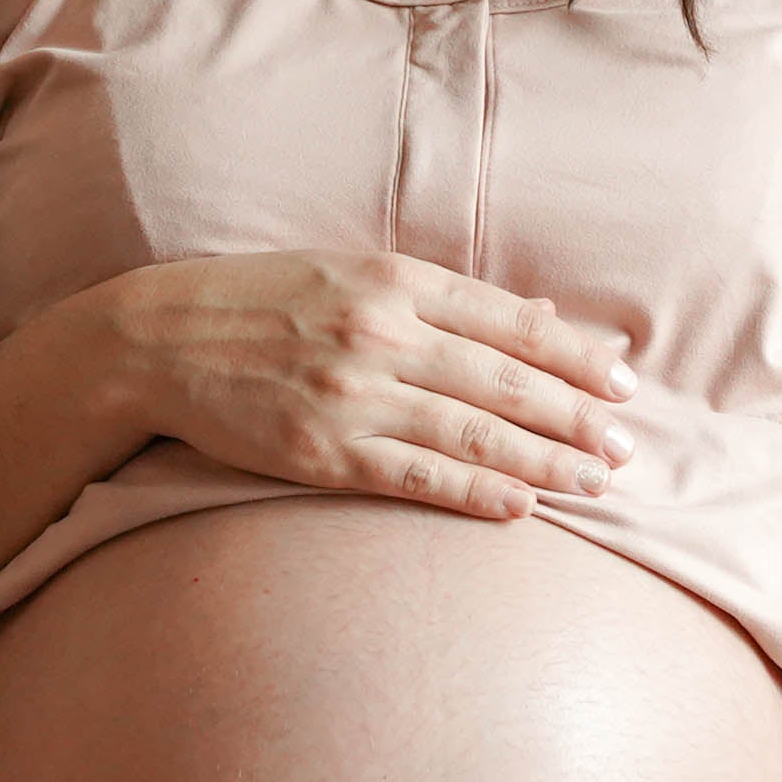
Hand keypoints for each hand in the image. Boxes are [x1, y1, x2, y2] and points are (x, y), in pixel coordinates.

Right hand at [98, 250, 636, 521]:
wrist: (155, 340)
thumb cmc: (257, 302)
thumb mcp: (347, 272)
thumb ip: (437, 295)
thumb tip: (535, 312)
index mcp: (390, 278)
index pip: (508, 319)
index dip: (574, 354)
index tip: (624, 381)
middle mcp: (380, 332)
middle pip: (504, 378)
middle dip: (576, 416)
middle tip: (626, 445)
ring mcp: (350, 394)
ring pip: (473, 431)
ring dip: (544, 462)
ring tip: (596, 482)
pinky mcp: (321, 451)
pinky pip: (415, 475)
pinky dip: (473, 491)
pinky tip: (520, 508)